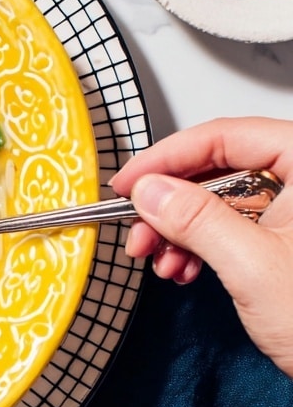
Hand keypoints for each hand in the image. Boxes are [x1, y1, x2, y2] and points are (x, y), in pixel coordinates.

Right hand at [109, 117, 292, 376]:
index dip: (167, 157)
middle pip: (220, 168)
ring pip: (221, 200)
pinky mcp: (288, 239)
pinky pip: (233, 227)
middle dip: (170, 205)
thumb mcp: (252, 267)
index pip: (226, 137)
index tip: (129, 182)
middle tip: (138, 231)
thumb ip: (196, 220)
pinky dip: (201, 247)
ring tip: (161, 261)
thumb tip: (151, 189)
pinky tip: (184, 269)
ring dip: (181, 231)